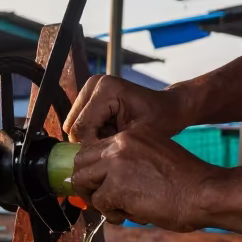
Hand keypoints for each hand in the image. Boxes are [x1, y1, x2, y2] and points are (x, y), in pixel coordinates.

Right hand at [64, 75, 189, 146]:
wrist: (168, 108)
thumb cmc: (159, 121)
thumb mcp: (135, 136)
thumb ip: (106, 144)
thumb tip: (83, 157)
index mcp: (105, 89)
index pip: (81, 127)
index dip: (91, 147)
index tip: (110, 154)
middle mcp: (93, 84)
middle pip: (73, 126)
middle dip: (90, 140)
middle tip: (114, 143)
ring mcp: (89, 87)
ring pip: (74, 125)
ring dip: (91, 136)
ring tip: (114, 136)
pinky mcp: (88, 95)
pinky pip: (79, 122)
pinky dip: (93, 131)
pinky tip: (110, 131)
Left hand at [70, 126, 219, 229]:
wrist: (206, 192)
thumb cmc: (187, 183)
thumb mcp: (154, 159)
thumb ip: (128, 164)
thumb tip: (102, 184)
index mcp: (132, 133)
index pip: (95, 148)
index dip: (92, 170)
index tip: (98, 185)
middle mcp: (121, 142)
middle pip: (81, 162)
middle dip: (87, 185)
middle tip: (101, 200)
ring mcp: (117, 163)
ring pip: (83, 182)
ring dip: (96, 200)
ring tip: (118, 210)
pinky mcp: (117, 185)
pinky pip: (99, 203)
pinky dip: (111, 214)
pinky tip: (131, 215)